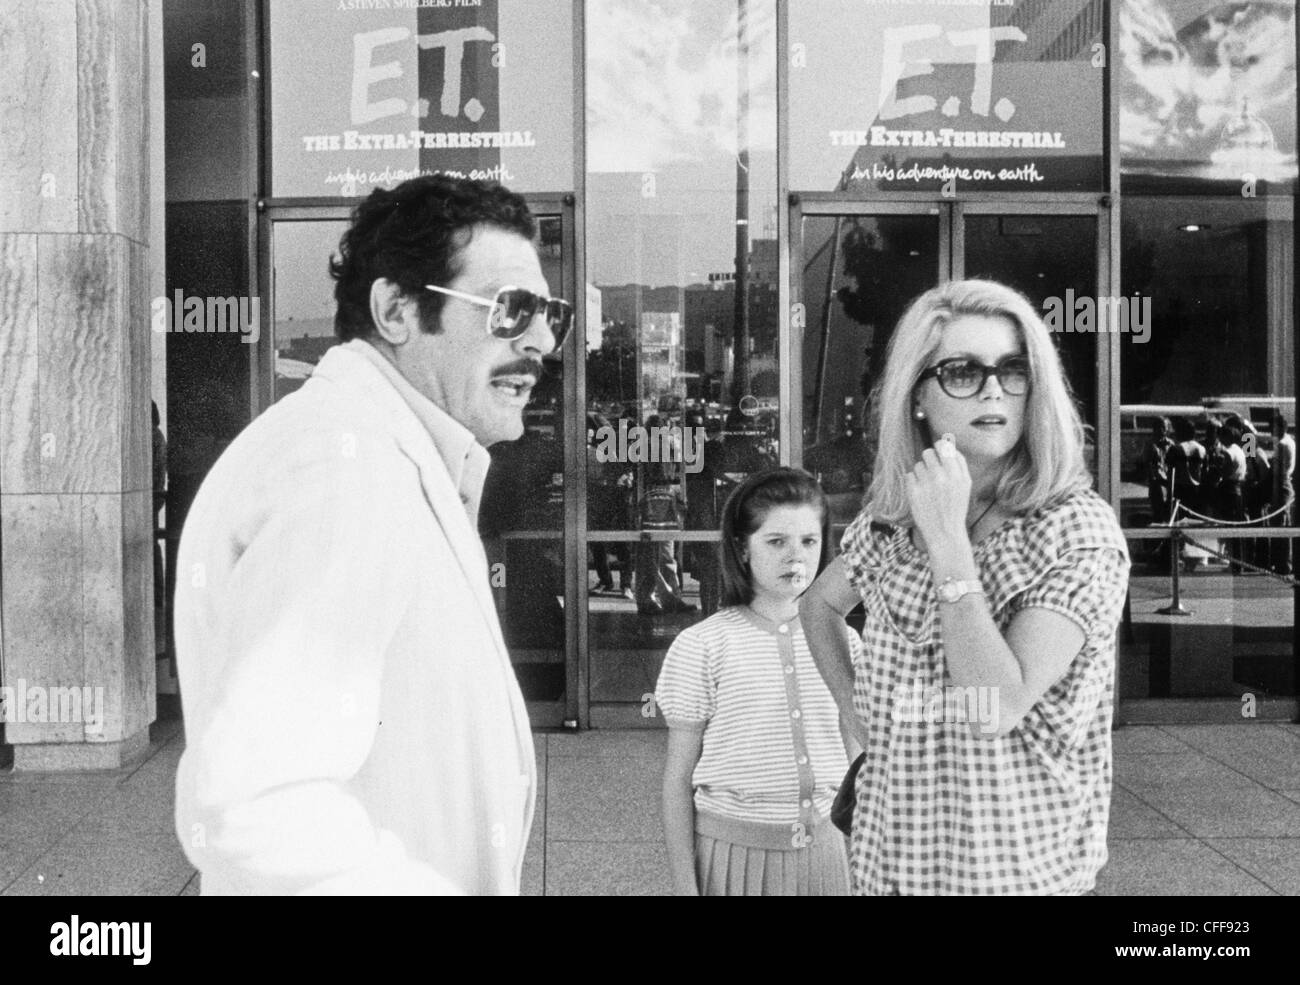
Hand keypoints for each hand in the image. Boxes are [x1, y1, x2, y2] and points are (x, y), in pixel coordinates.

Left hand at [905, 433, 971, 549]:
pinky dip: (913, 482)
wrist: (945, 532)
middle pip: (928, 453)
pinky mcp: (913, 492)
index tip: (938, 450)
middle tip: (932, 471)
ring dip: (921, 473)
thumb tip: (948, 443)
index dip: (939, 446)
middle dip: (929, 460)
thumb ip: (959, 463)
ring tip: (928, 487)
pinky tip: (921, 493)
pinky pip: (909, 475)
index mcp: (957, 475)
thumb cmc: (955, 507)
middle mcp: (942, 477)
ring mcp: (927, 484)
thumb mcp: (965, 485)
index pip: (944, 447)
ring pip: (917, 465)